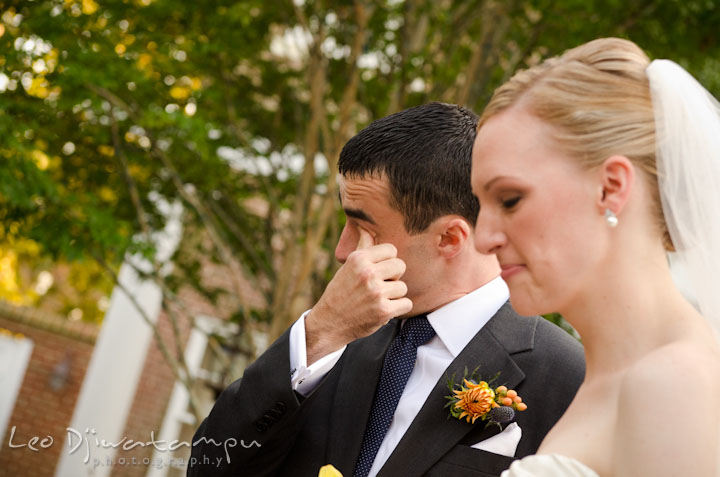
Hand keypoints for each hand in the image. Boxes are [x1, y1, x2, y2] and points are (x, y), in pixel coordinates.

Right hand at [305, 227, 411, 363]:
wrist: (329, 322)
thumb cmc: (341, 292)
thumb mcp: (348, 267)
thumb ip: (363, 248)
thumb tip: (367, 228)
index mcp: (359, 258)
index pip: (391, 249)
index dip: (387, 261)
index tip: (379, 270)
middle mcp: (367, 273)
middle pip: (400, 266)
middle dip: (393, 277)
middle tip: (379, 285)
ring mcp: (376, 292)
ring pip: (403, 287)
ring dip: (394, 295)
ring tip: (377, 299)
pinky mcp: (384, 310)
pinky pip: (406, 303)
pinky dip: (398, 309)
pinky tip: (383, 310)